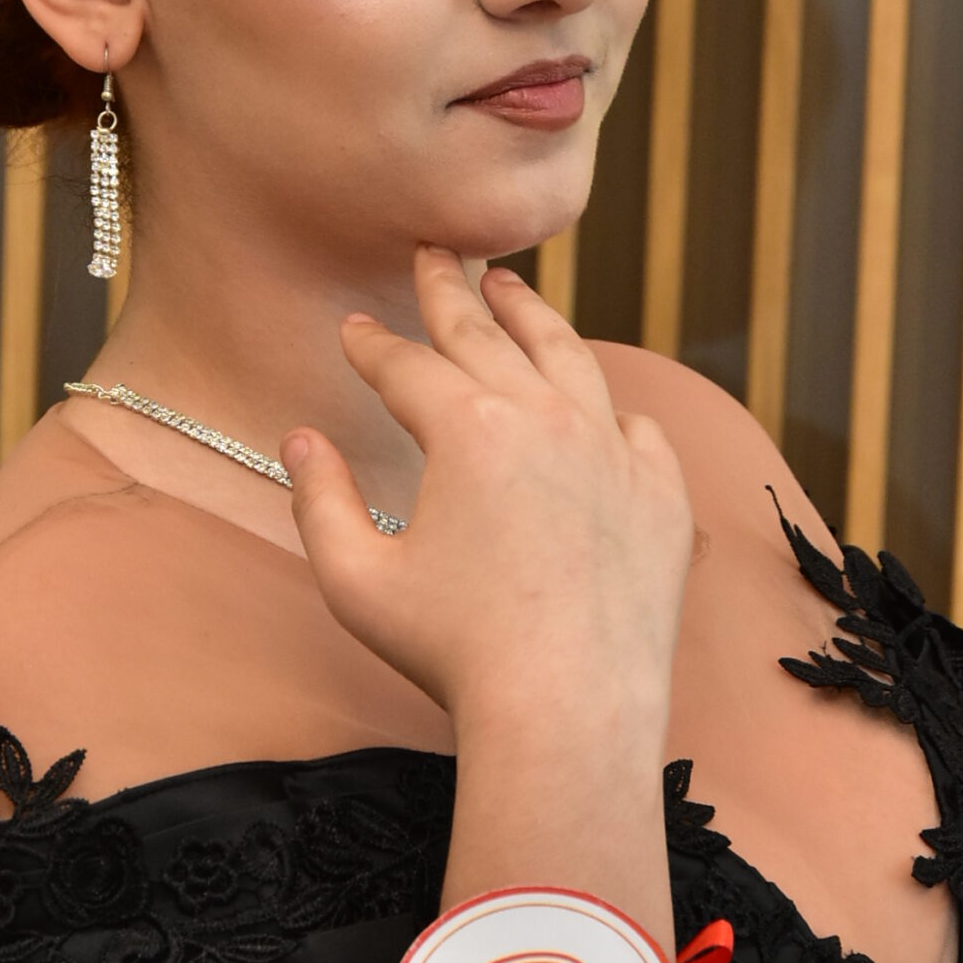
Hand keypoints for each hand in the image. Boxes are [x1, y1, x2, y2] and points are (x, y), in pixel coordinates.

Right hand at [279, 247, 694, 728]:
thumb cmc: (454, 652)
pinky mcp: (661, 494)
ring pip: (570, 359)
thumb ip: (319, 501)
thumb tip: (301, 439)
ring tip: (511, 287)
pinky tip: (594, 400)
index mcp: (469, 430)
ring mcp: (613, 451)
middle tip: (434, 255)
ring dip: (533, 316)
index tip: (355, 330)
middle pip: (489, 336)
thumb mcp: (358, 580)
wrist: (569, 707)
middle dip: (452, 292)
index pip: (407, 367)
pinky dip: (607, 406)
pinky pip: (636, 427)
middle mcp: (547, 419)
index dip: (374, 346)